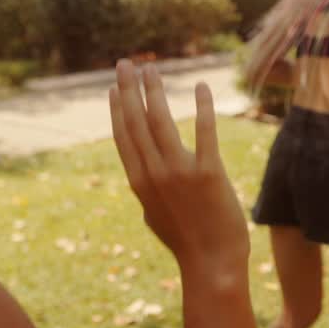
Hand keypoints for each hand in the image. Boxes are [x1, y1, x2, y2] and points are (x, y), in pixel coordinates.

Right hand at [108, 60, 248, 275]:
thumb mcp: (155, 216)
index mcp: (139, 183)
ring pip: (162, 121)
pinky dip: (202, 106)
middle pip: (136, 121)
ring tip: (152, 68)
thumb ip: (148, 193)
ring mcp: (179, 172)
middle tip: (127, 63)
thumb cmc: (186, 242)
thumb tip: (142, 178)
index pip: (123, 136)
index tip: (116, 86)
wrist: (212, 264)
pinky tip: (201, 86)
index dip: (118, 108)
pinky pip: (204, 131)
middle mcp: (154, 173)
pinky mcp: (209, 173)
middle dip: (130, 89)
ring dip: (155, 90)